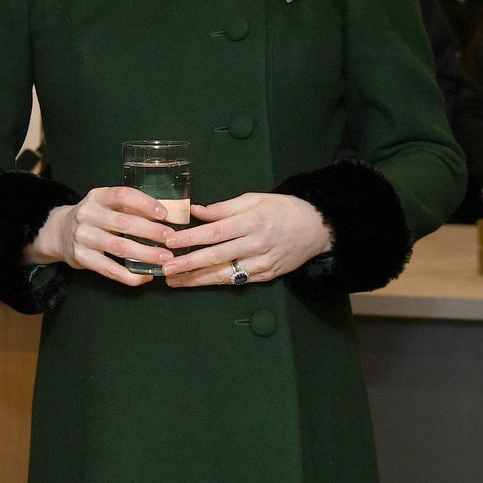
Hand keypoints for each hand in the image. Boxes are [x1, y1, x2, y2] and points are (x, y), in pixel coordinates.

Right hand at [24, 186, 173, 286]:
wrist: (60, 232)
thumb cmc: (94, 218)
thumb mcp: (105, 205)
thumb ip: (128, 207)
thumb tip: (165, 215)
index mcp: (97, 197)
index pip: (122, 195)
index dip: (144, 203)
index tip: (164, 214)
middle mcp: (87, 214)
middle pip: (123, 223)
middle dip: (151, 232)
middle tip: (171, 239)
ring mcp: (82, 236)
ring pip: (118, 247)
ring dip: (145, 254)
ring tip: (165, 258)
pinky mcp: (81, 257)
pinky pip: (109, 269)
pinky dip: (129, 275)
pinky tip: (145, 276)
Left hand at [159, 193, 330, 286]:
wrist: (316, 228)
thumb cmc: (282, 209)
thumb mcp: (254, 199)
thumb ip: (223, 208)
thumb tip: (195, 211)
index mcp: (251, 222)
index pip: (215, 232)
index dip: (191, 239)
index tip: (170, 243)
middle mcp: (256, 244)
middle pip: (216, 256)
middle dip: (188, 264)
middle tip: (165, 269)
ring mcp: (261, 264)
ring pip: (224, 274)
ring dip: (197, 279)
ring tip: (174, 282)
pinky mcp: (266, 276)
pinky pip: (237, 280)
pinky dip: (216, 282)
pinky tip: (198, 283)